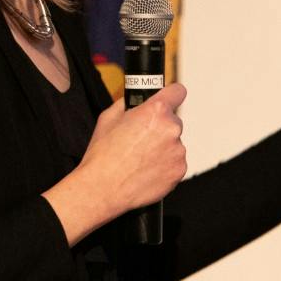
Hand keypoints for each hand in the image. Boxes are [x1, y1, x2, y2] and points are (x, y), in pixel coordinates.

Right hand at [44, 83, 186, 243]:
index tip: (168, 100)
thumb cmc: (103, 155)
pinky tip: (146, 170)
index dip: (171, 95)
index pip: (177, 91)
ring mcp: (177, 151)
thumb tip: (135, 100)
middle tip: (141, 139)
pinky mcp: (178, 171)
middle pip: (173, 121)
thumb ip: (128, 104)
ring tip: (140, 159)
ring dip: (163, 148)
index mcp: (155, 111)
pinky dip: (164, 165)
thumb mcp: (108, 118)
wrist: (102, 188)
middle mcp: (171, 128)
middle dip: (160, 128)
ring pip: (174, 144)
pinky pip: (175, 163)